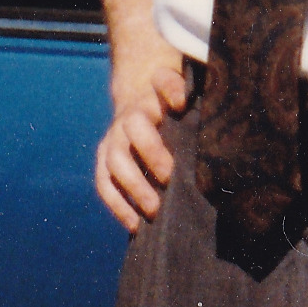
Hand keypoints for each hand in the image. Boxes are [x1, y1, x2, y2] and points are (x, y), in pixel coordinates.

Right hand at [93, 32, 189, 230]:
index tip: (182, 103)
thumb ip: (199, 100)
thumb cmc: (174, 111)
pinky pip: (104, 183)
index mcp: (155, 96)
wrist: (140, 108)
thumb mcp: (187, 101)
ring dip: (134, 186)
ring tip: (155, 209)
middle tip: (170, 178)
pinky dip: (117, 205)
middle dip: (151, 152)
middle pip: (134, 126)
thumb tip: (203, 106)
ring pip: (115, 160)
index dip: (170, 89)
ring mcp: (114, 138)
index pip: (163, 82)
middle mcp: (130, 115)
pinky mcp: (104, 160)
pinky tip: (135, 224)